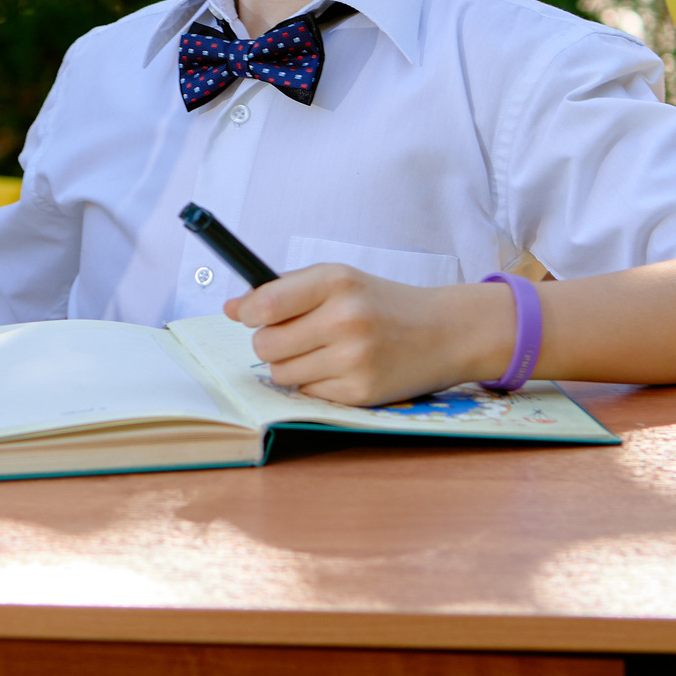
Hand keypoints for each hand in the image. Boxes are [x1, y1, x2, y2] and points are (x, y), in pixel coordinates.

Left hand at [226, 265, 509, 405]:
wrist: (444, 332)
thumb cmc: (381, 304)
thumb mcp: (339, 280)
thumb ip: (283, 290)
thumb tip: (231, 308)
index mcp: (337, 281)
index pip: (266, 304)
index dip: (249, 312)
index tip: (251, 314)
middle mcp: (346, 319)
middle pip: (265, 345)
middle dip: (270, 342)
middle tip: (295, 335)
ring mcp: (355, 359)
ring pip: (281, 374)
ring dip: (291, 365)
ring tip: (323, 351)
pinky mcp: (360, 393)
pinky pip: (306, 394)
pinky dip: (315, 383)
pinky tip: (341, 369)